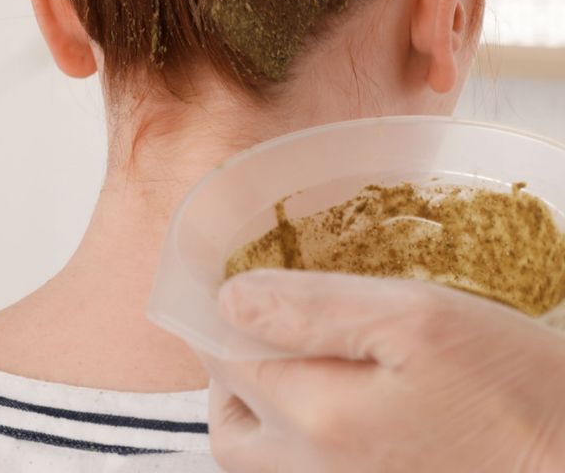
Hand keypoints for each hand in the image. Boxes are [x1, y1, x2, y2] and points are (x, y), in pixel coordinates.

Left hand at [199, 268, 564, 472]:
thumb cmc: (510, 387)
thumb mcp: (417, 319)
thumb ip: (315, 309)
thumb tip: (230, 301)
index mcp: (317, 417)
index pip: (227, 360)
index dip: (225, 315)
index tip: (244, 282)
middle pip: (233, 428)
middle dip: (232, 373)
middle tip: (265, 326)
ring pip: (265, 463)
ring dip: (263, 411)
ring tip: (302, 360)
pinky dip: (302, 443)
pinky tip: (344, 403)